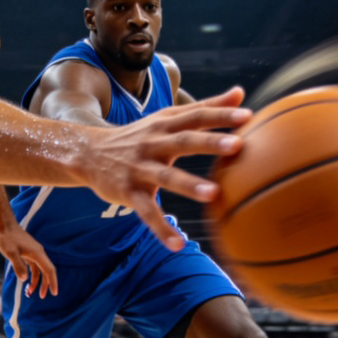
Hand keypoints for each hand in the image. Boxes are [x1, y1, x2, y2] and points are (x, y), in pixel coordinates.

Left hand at [0, 226, 57, 298]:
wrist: (4, 225)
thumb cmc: (6, 238)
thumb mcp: (10, 253)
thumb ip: (18, 265)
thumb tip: (24, 279)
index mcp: (37, 254)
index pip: (49, 270)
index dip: (53, 282)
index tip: (54, 293)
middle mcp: (38, 253)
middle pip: (46, 271)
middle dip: (45, 284)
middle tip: (41, 297)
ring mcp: (34, 252)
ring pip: (39, 269)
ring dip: (37, 281)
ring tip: (30, 292)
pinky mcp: (28, 252)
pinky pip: (34, 266)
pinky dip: (32, 275)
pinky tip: (26, 281)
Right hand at [75, 87, 248, 250]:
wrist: (88, 153)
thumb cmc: (139, 136)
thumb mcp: (167, 117)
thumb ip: (204, 106)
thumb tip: (240, 93)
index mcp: (165, 124)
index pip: (196, 116)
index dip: (220, 116)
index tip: (248, 116)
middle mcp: (153, 143)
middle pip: (183, 141)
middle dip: (209, 143)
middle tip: (236, 146)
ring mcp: (140, 168)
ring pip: (166, 177)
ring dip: (189, 185)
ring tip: (213, 195)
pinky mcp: (128, 192)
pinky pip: (146, 212)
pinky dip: (160, 229)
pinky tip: (177, 245)